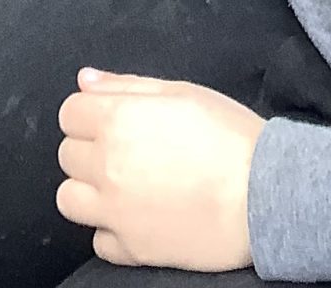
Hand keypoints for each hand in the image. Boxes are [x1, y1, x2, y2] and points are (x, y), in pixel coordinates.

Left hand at [57, 71, 261, 270]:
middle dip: (90, 148)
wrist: (263, 195)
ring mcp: (115, 212)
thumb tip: (87, 80)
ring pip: (69, 199)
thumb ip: (127, 85)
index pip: (70, 112)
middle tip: (126, 148)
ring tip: (122, 184)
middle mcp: (107, 166)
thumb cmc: (230, 137)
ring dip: (89, 190)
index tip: (109, 117)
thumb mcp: (182, 92)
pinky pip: (98, 240)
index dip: (90, 112)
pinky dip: (112, 229)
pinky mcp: (130, 250)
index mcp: (118, 120)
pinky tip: (138, 215)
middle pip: (67, 154)